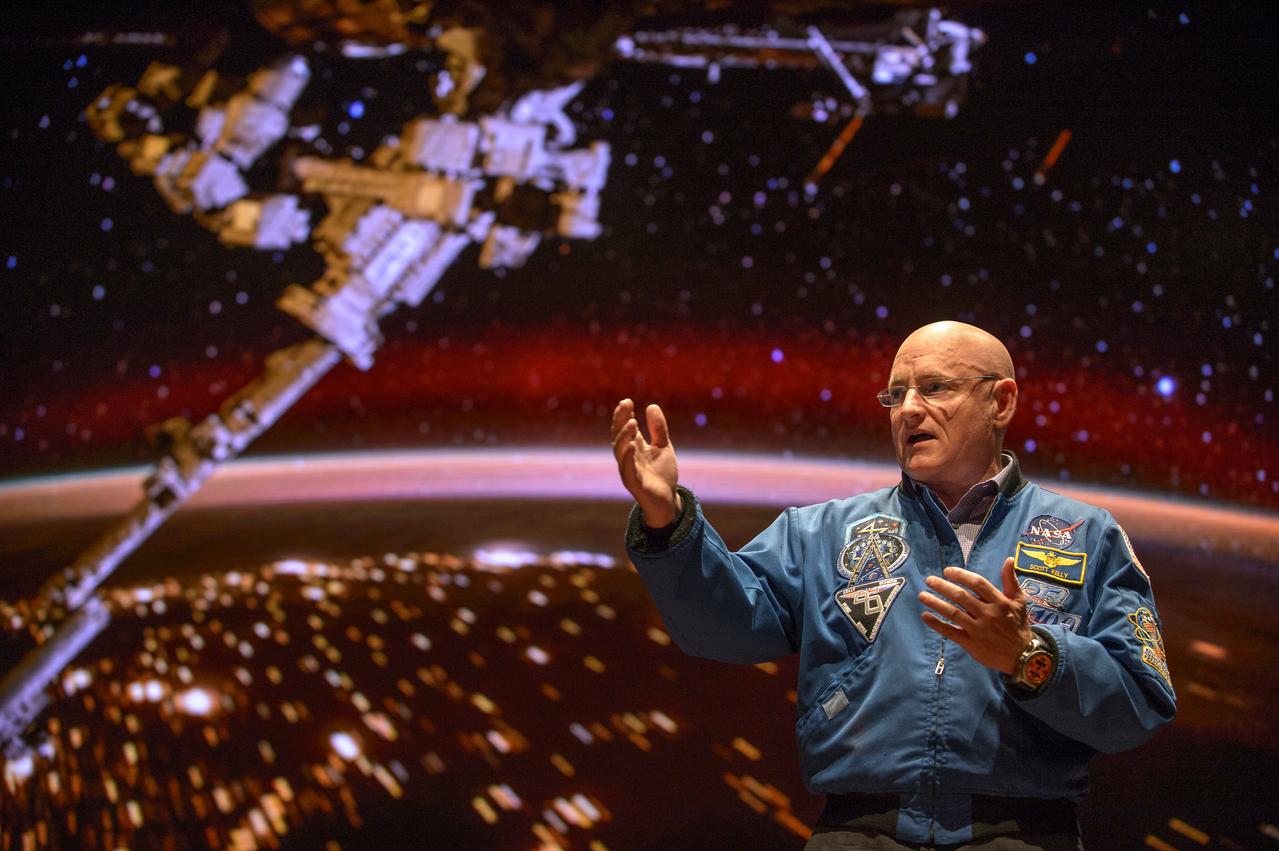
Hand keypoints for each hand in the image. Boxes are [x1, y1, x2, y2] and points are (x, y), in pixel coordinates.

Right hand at [610, 399, 680, 526]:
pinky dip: (628, 457)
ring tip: (632, 422)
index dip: (623, 415)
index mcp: (633, 447)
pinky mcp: (634, 484)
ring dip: (624, 436)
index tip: (626, 401)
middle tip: (625, 405)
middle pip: (618, 436)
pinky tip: (633, 445)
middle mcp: (627, 457)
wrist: (668, 500)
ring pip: (620, 451)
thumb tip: (651, 406)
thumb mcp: (664, 447)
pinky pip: (627, 470)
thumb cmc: (662, 474)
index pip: (624, 428)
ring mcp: (629, 470)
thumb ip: (658, 429)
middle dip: (620, 420)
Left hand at [919, 558, 1032, 674]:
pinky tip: (925, 616)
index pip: (977, 583)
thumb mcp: (1019, 601)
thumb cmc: (1018, 625)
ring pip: (953, 613)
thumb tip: (1008, 559)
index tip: (947, 571)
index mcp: (999, 601)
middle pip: (961, 596)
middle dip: (943, 586)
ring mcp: (978, 629)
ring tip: (921, 595)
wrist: (1023, 656)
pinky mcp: (971, 643)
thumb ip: (1011, 580)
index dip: (961, 575)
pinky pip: (951, 632)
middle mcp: (988, 614)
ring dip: (935, 603)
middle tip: (929, 580)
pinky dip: (937, 624)